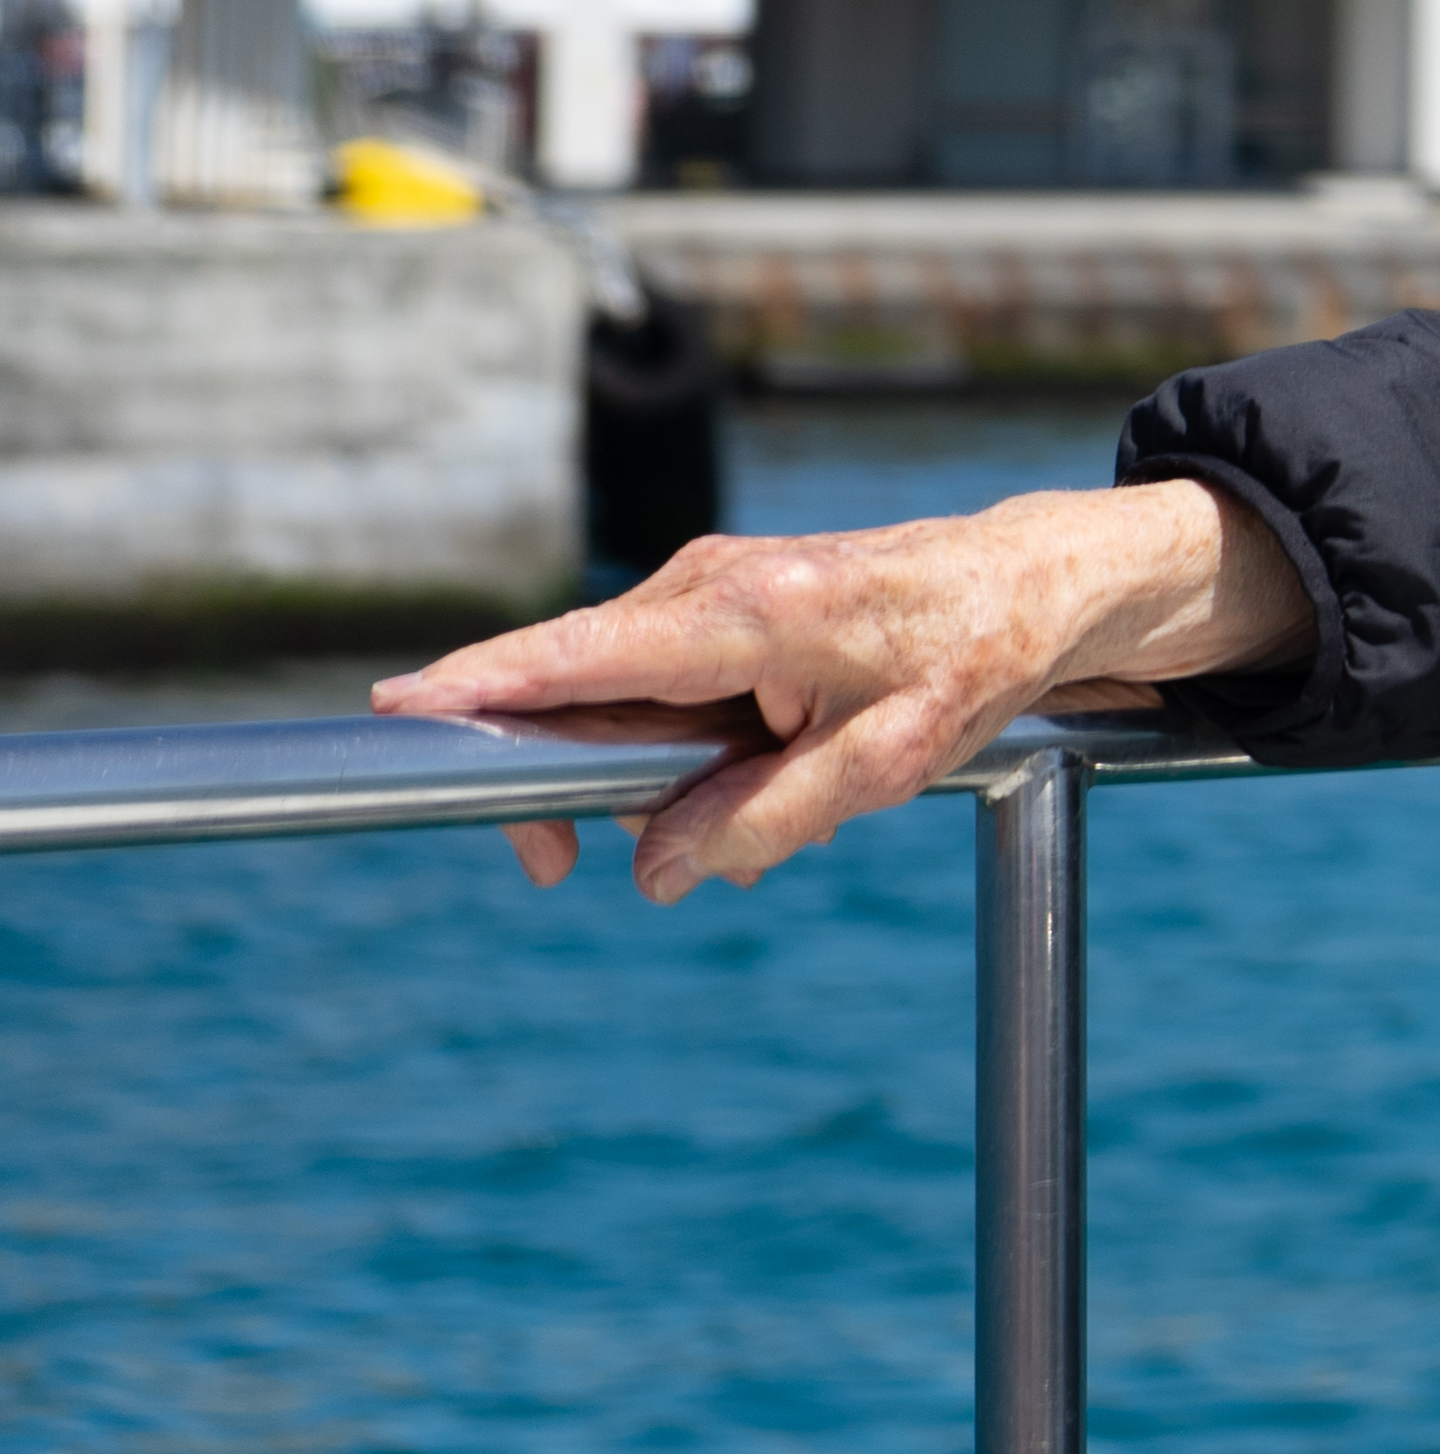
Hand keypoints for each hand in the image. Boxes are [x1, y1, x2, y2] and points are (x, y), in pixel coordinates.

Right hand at [371, 481, 1302, 901]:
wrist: (1033, 584)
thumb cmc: (971, 661)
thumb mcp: (883, 763)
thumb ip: (762, 823)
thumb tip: (654, 872)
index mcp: (747, 613)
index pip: (581, 653)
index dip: (482, 685)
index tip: (392, 710)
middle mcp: (710, 581)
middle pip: (570, 687)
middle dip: (557, 783)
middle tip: (568, 866)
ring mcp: (709, 581)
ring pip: (607, 691)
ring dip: (632, 771)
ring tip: (735, 820)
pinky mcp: (720, 596)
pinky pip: (649, 678)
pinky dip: (667, 739)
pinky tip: (752, 779)